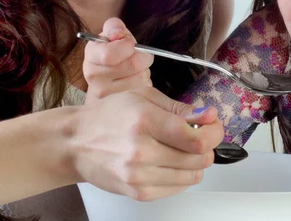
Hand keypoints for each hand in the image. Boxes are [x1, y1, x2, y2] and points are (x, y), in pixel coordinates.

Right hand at [73, 87, 222, 200]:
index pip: (195, 138)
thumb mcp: (144, 97)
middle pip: (198, 158)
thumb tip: (209, 115)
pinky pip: (177, 189)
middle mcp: (141, 151)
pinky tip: (171, 162)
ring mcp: (139, 175)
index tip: (214, 126)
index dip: (213, 133)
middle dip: (207, 145)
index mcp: (145, 121)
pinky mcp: (137, 192)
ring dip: (196, 161)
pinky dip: (182, 176)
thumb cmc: (108, 116)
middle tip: (200, 135)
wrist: (76, 142)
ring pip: (192, 175)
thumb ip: (180, 108)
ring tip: (183, 148)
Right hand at [83, 18, 152, 102]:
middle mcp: (93, 75)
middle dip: (143, 57)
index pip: (110, 54)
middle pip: (132, 65)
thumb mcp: (114, 34)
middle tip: (139, 56)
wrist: (108, 78)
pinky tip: (135, 81)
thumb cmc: (115, 52)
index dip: (128, 46)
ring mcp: (105, 93)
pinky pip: (144, 90)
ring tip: (135, 70)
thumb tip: (118, 33)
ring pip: (141, 77)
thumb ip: (114, 27)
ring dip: (145, 71)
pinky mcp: (119, 105)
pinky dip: (145, 83)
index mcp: (91, 54)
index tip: (130, 44)